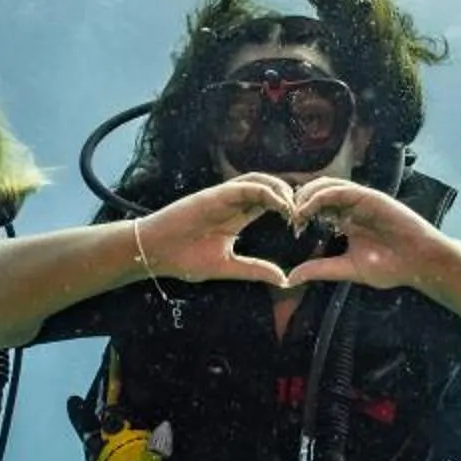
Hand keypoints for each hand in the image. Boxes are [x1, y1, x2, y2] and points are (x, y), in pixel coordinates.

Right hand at [132, 175, 302, 289]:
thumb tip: (283, 279)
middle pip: (269, 188)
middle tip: (306, 212)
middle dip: (290, 195)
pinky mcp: (214, 195)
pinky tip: (280, 204)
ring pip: (260, 181)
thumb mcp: (227, 267)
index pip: (269, 203)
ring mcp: (223, 197)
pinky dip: (265, 191)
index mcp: (237, 217)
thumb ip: (254, 269)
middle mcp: (232, 203)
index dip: (288, 208)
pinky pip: (244, 187)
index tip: (301, 224)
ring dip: (281, 190)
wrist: (154, 253)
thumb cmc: (183, 259)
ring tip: (295, 207)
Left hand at [277, 180, 446, 292]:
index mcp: (345, 220)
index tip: (291, 229)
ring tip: (296, 212)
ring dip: (306, 196)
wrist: (419, 262)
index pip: (315, 208)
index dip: (300, 214)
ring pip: (325, 186)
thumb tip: (291, 278)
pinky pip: (340, 190)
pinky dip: (320, 196)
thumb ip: (320, 269)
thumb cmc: (390, 266)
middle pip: (316, 192)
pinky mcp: (369, 196)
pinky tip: (308, 208)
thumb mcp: (347, 268)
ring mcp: (360, 199)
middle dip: (299, 201)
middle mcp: (350, 207)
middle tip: (290, 218)